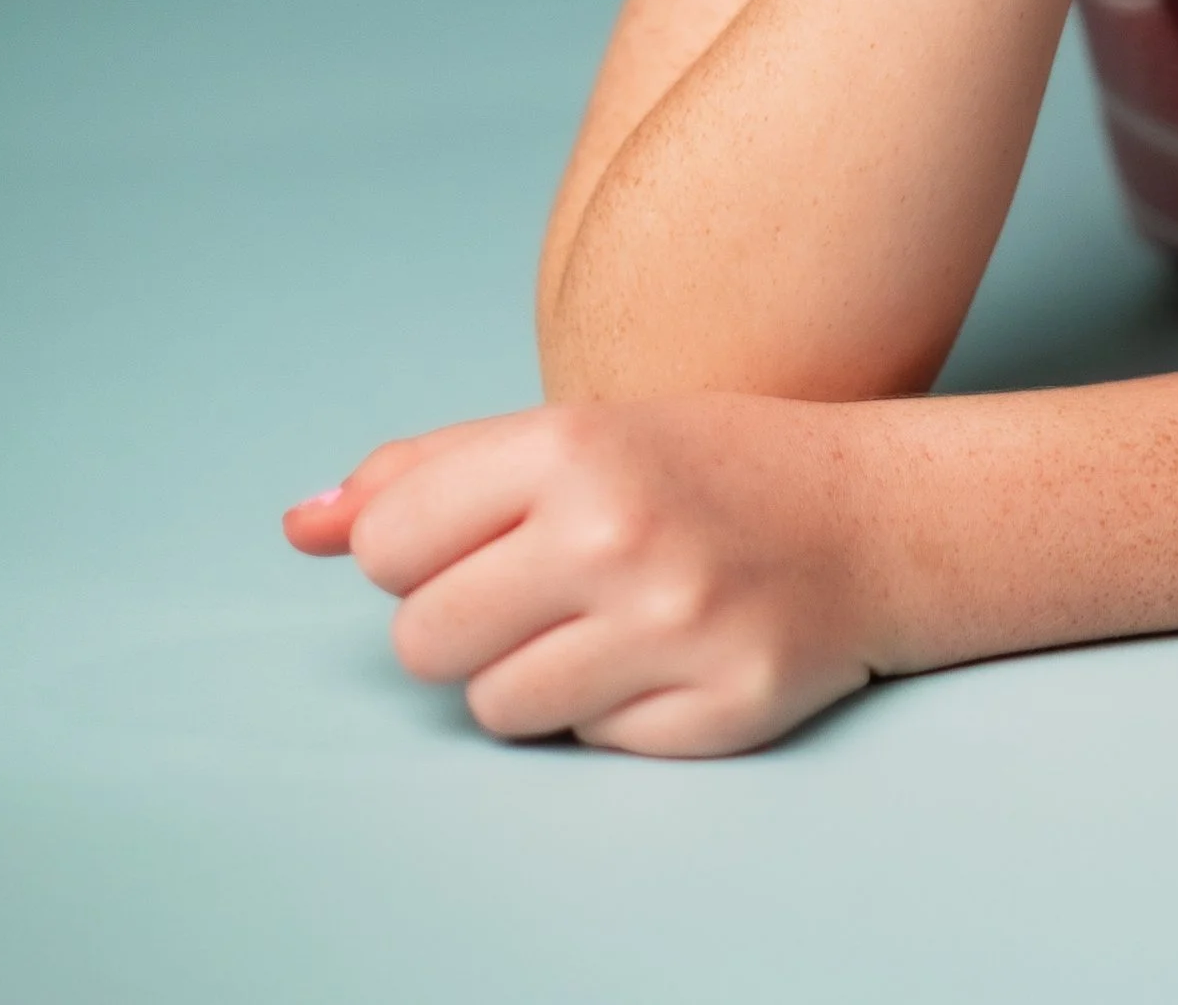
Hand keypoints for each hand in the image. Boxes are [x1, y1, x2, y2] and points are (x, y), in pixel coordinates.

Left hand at [284, 397, 875, 756]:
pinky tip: (666, 655)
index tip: (479, 534)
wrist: (879, 515)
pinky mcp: (721, 711)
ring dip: (532, 674)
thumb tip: (299, 525)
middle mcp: (621, 535)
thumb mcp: (575, 430)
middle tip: (542, 583)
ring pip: (496, 710)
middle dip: (465, 623)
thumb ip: (430, 472)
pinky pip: (587, 747)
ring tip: (605, 619)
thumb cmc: (708, 465)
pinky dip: (611, 711)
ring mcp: (676, 630)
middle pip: (423, 643)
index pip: (388, 543)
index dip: (417, 550)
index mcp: (577, 445)